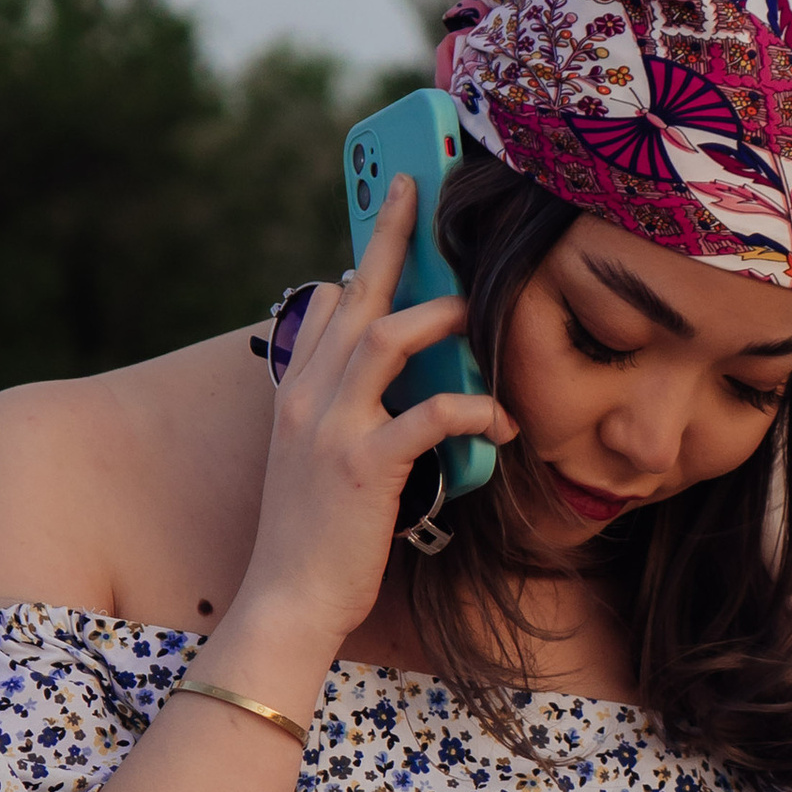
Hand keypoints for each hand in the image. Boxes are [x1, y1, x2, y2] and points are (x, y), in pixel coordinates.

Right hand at [235, 179, 513, 652]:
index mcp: (295, 398)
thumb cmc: (314, 541)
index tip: (388, 237)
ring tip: (482, 313)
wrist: (287, 603)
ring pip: (387, 338)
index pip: (323, 310)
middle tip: (416, 188)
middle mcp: (307, 401)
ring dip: (442, 317)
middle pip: (354, 297)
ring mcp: (331, 430)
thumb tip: (390, 390)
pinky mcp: (363, 468)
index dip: (360, 269)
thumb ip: (342, 419)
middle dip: (388, 237)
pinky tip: (503, 419)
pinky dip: (472, 409)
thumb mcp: (314, 466)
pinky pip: (428, 415)